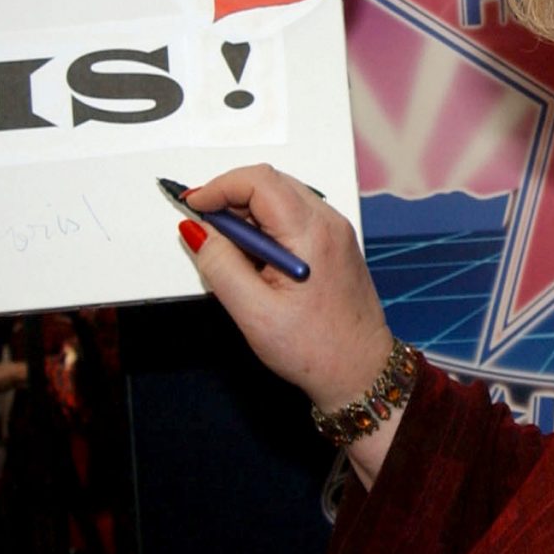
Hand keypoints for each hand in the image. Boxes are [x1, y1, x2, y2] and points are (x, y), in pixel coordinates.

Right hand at [177, 166, 404, 481]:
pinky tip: (254, 261)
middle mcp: (329, 223)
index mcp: (311, 232)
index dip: (219, 187)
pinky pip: (293, 218)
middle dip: (230, 199)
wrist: (360, 373)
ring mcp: (335, 233)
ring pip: (281, 199)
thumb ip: (220, 265)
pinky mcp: (334, 246)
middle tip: (204, 229)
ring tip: (229, 253)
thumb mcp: (254, 312)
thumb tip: (196, 230)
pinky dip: (266, 228)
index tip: (193, 206)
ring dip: (247, 215)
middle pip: (270, 184)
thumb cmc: (315, 349)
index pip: (259, 181)